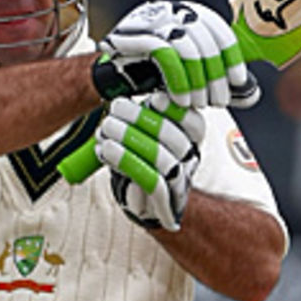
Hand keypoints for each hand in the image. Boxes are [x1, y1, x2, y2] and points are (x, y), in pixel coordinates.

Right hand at [92, 0, 259, 109]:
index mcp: (189, 13)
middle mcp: (172, 11)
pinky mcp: (136, 35)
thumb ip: (217, 79)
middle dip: (215, 76)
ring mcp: (152, 20)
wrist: (114, 72)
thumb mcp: (190, 72)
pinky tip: (180, 100)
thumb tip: (249, 94)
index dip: (232, 56)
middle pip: (205, 39)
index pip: (218, 29)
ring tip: (197, 103)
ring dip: (197, 81)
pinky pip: (165, 55)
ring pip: (187, 47)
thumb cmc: (154, 71)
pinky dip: (178, 81)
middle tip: (217, 101)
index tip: (237, 80)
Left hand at [95, 96, 204, 230]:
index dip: (177, 112)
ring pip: (162, 160)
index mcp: (191, 141)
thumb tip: (124, 100)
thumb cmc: (143, 156)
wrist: (142, 198)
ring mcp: (178, 182)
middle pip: (177, 141)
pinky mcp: (162, 201)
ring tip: (105, 126)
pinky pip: (149, 181)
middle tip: (115, 107)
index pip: (195, 125)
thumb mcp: (148, 131)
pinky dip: (126, 162)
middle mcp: (190, 160)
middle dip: (143, 120)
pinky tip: (105, 149)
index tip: (154, 99)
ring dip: (130, 139)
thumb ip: (145, 115)